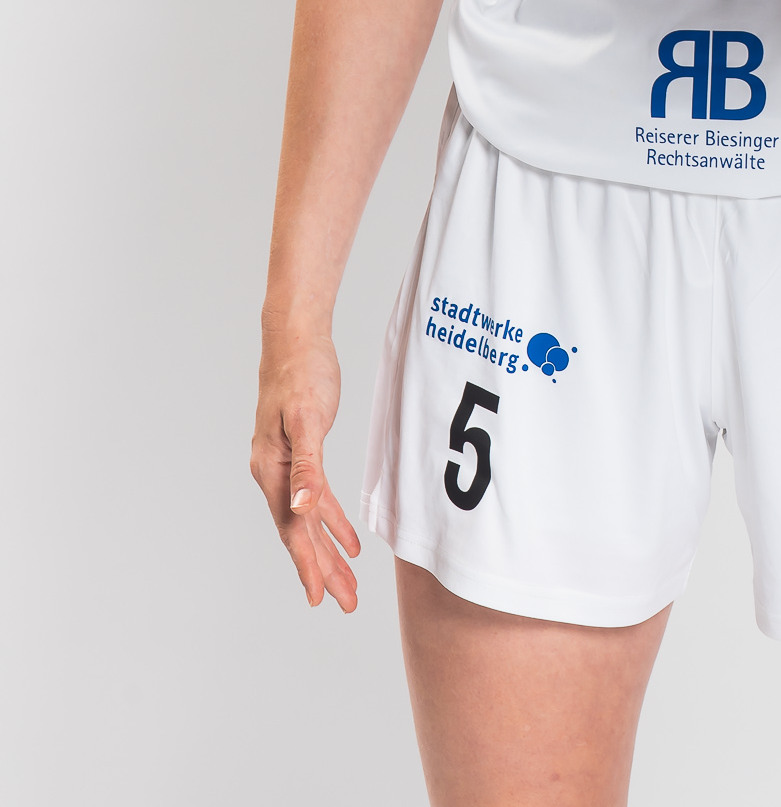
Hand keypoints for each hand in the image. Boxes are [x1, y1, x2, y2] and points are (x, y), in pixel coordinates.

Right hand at [250, 328, 361, 610]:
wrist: (296, 337)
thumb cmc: (301, 373)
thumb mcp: (307, 419)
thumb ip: (307, 467)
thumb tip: (300, 510)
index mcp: (271, 470)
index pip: (292, 528)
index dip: (308, 564)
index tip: (321, 597)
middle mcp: (273, 474)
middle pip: (299, 532)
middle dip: (322, 569)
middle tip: (345, 602)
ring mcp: (285, 466)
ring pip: (307, 520)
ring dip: (327, 551)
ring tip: (348, 582)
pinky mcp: (301, 454)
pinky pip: (316, 498)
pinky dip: (331, 520)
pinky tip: (347, 539)